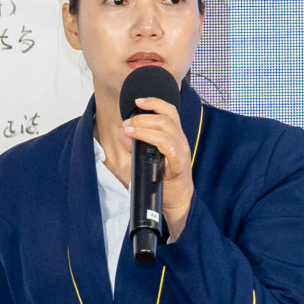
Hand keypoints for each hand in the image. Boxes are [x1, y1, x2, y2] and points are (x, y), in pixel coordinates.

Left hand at [120, 96, 192, 238]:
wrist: (177, 201)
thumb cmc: (163, 179)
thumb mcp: (145, 159)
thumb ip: (133, 146)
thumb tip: (121, 132)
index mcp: (174, 136)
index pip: (168, 111)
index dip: (154, 102)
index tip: (137, 101)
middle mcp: (180, 141)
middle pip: (167, 117)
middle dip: (144, 116)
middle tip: (127, 123)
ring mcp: (182, 152)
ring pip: (168, 131)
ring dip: (146, 128)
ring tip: (131, 130)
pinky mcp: (180, 166)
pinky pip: (173, 150)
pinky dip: (160, 143)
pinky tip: (148, 143)